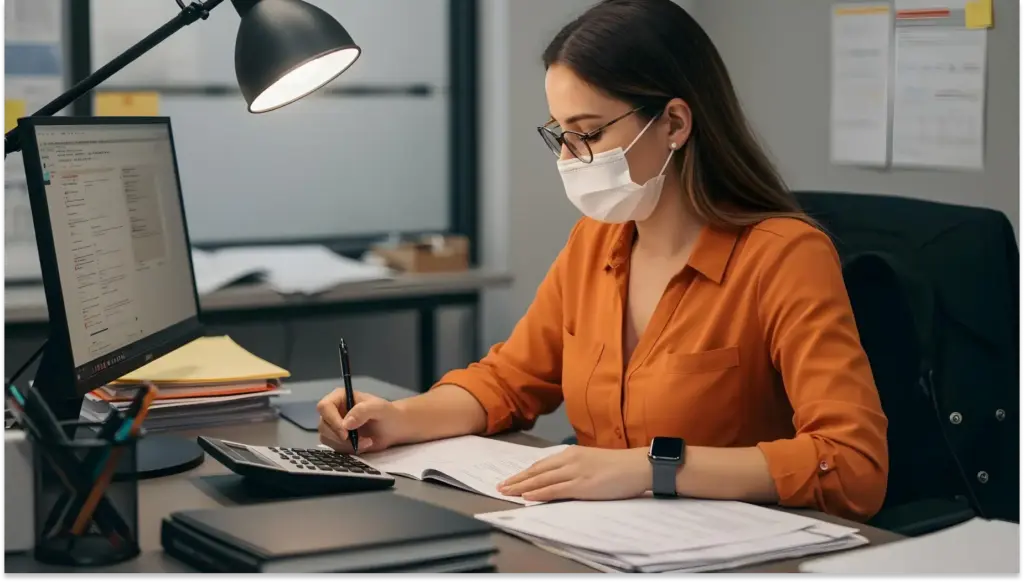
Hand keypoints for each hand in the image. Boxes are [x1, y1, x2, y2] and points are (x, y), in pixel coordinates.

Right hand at [316, 389, 408, 453]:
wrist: (393, 429)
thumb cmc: (387, 413)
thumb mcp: (379, 408)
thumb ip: (363, 411)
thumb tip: (346, 423)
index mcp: (340, 397)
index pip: (324, 407)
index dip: (332, 420)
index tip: (345, 432)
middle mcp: (333, 411)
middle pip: (323, 426)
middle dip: (341, 437)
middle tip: (361, 440)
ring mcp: (334, 426)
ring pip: (327, 438)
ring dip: (346, 444)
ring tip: (366, 441)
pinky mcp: (337, 439)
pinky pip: (334, 448)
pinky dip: (348, 449)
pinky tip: (363, 445)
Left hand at [498, 446, 651, 501]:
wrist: (639, 466)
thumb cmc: (619, 465)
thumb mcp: (591, 461)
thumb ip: (575, 467)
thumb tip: (560, 477)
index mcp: (571, 453)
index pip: (541, 464)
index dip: (523, 472)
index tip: (510, 478)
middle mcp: (570, 460)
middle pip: (536, 471)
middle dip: (516, 480)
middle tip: (500, 487)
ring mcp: (575, 472)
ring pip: (541, 481)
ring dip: (521, 487)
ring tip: (506, 493)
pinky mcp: (582, 485)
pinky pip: (555, 490)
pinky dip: (539, 494)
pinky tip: (527, 497)